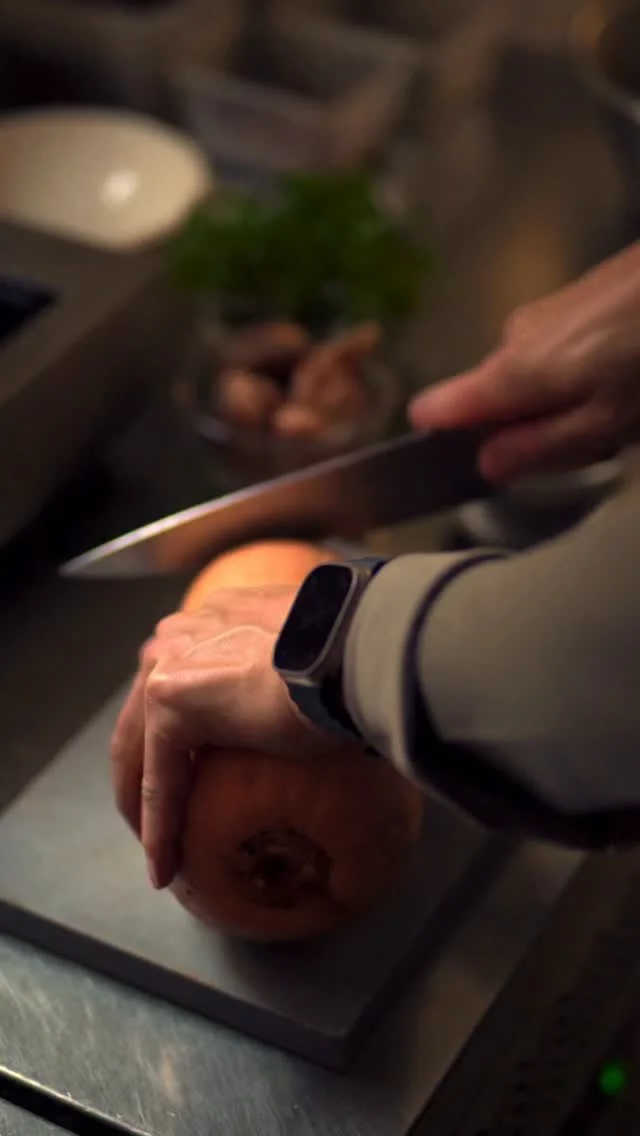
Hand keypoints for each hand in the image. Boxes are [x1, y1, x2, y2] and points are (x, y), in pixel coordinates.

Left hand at [110, 586, 337, 890]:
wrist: (356, 651)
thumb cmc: (356, 659)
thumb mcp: (313, 662)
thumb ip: (289, 671)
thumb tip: (310, 698)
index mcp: (215, 617)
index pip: (182, 683)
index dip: (180, 735)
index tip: (194, 771)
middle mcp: (183, 631)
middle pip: (146, 716)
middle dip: (147, 770)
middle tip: (163, 822)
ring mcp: (170, 661)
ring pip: (144, 750)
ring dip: (146, 808)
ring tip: (160, 855)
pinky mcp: (169, 701)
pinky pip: (160, 781)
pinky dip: (161, 828)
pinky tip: (166, 866)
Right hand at [409, 243, 639, 482]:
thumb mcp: (605, 423)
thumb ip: (539, 448)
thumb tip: (484, 464)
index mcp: (510, 373)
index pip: (436, 408)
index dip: (443, 441)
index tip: (478, 463)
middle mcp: (512, 338)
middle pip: (494, 402)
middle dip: (534, 427)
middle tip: (596, 438)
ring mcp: (541, 314)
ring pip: (532, 379)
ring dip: (568, 400)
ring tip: (625, 402)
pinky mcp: (573, 299)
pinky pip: (558, 353)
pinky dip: (587, 371)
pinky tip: (631, 370)